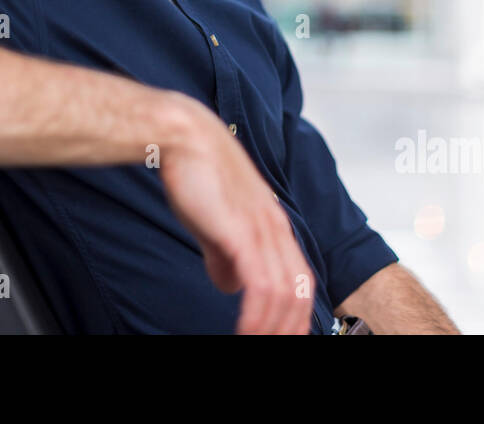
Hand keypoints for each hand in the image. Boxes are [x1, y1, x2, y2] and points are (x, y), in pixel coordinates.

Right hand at [158, 96, 314, 334]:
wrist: (184, 138)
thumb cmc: (196, 172)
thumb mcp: (214, 222)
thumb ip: (224, 255)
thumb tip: (230, 285)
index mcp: (273, 225)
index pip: (299, 280)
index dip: (295, 313)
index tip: (283, 334)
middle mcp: (276, 229)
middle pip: (300, 293)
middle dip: (289, 328)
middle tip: (272, 346)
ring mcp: (262, 230)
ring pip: (283, 295)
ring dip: (271, 328)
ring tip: (254, 344)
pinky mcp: (243, 233)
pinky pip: (261, 286)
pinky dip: (257, 316)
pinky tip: (246, 332)